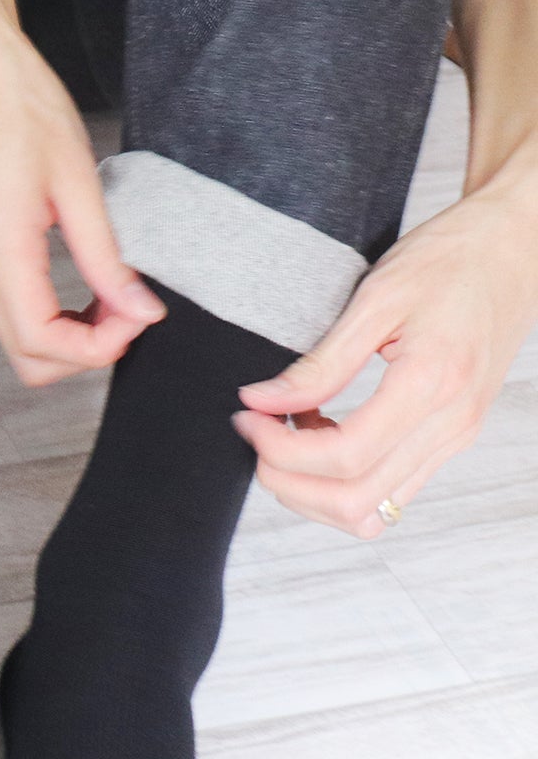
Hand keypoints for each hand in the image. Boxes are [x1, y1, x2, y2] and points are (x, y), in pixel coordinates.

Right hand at [0, 0, 166, 384]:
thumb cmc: (15, 99)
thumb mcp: (76, 176)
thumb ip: (105, 255)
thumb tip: (137, 308)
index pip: (41, 341)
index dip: (98, 347)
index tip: (139, 315)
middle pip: (26, 358)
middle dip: (84, 352)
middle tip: (131, 310)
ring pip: (16, 340)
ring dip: (69, 336)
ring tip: (113, 297)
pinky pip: (8, 310)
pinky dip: (50, 315)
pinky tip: (84, 285)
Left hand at [232, 144, 537, 536]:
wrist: (514, 248)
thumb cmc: (451, 260)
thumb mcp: (376, 298)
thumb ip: (321, 361)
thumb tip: (262, 401)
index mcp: (433, 384)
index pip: (345, 457)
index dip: (281, 449)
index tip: (247, 418)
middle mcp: (451, 424)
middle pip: (355, 501)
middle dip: (288, 480)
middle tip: (256, 434)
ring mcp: (455, 437)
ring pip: (372, 510)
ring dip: (313, 486)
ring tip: (287, 431)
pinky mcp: (451, 437)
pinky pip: (389, 489)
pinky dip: (342, 477)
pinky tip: (319, 430)